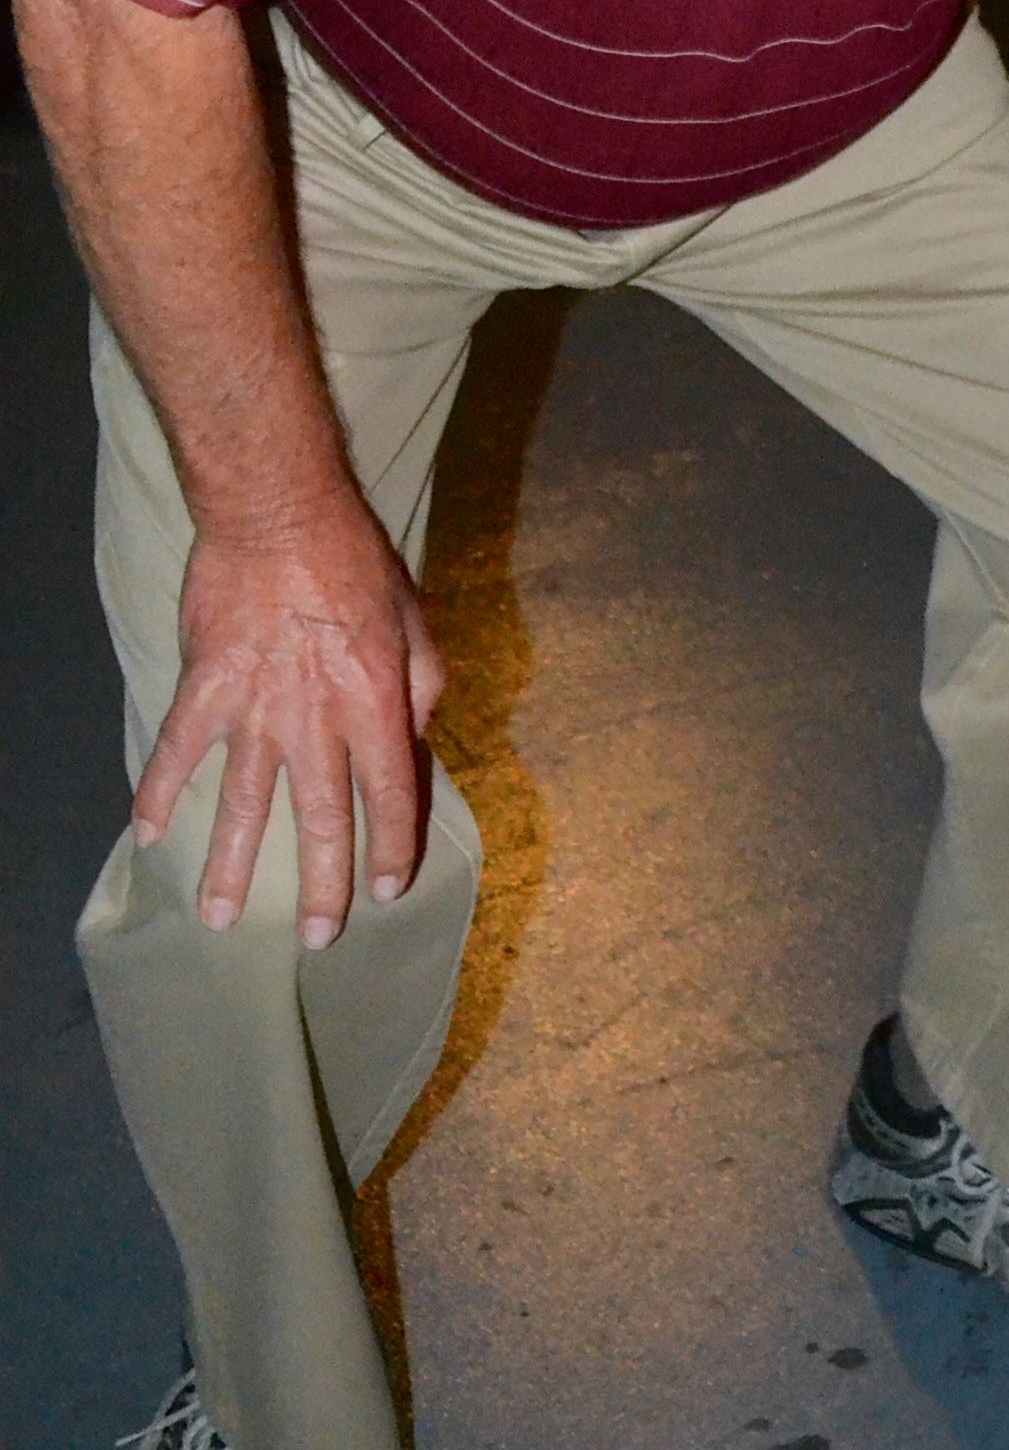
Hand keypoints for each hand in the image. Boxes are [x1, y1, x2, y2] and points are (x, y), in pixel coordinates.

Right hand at [133, 494, 446, 947]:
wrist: (280, 514)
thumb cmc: (355, 562)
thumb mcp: (415, 620)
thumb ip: (423, 686)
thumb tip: (416, 741)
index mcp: (376, 701)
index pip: (391, 793)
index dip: (395, 845)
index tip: (392, 888)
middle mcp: (317, 717)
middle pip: (321, 817)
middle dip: (321, 885)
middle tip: (317, 936)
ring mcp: (255, 706)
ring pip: (241, 804)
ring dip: (228, 867)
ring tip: (218, 919)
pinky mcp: (204, 686)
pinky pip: (176, 751)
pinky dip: (156, 793)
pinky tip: (144, 834)